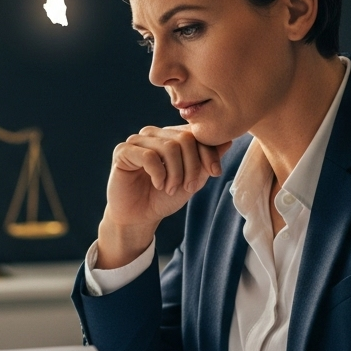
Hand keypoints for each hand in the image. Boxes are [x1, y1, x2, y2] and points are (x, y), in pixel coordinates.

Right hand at [97, 126, 230, 267]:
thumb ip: (206, 160)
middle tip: (187, 187)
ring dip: (176, 173)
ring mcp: (137, 141)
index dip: (209, 152)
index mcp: (170, 136)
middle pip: (184, 139)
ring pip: (169, 146)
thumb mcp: (192, 180)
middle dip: (192, 166)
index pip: (196, 133)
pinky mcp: (123, 152)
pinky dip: (158, 174)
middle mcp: (153, 134)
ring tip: (171, 189)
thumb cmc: (164, 197)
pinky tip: (157, 184)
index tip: (215, 173)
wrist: (139, 217)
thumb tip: (228, 141)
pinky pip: (148, 156)